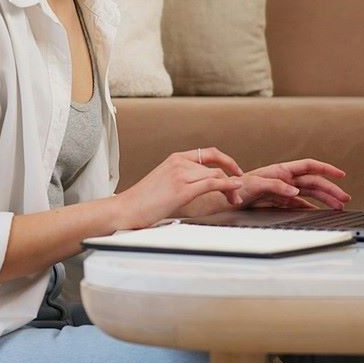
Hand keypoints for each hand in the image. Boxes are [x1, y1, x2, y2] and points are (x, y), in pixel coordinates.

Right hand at [116, 148, 245, 228]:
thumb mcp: (164, 183)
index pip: (208, 153)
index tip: (235, 171)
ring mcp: (180, 174)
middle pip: (216, 166)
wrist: (125, 209)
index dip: (226, 160)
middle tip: (238, 192)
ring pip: (216, 175)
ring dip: (231, 187)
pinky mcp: (182, 189)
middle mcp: (179, 163)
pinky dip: (228, 186)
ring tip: (235, 200)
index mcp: (175, 159)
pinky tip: (235, 190)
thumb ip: (182, 180)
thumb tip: (199, 187)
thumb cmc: (142, 201)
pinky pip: (212, 183)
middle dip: (232, 178)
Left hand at [234, 158, 350, 210]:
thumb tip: (296, 191)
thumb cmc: (236, 188)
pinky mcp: (279, 202)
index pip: (309, 166)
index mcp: (281, 170)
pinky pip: (299, 205)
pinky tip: (319, 213)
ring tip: (338, 207)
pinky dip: (311, 208)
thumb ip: (276, 186)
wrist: (224, 200)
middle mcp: (284, 179)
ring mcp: (283, 191)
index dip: (326, 169)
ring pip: (309, 194)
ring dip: (324, 200)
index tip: (341, 175)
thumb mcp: (255, 184)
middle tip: (345, 199)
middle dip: (331, 189)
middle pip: (313, 182)